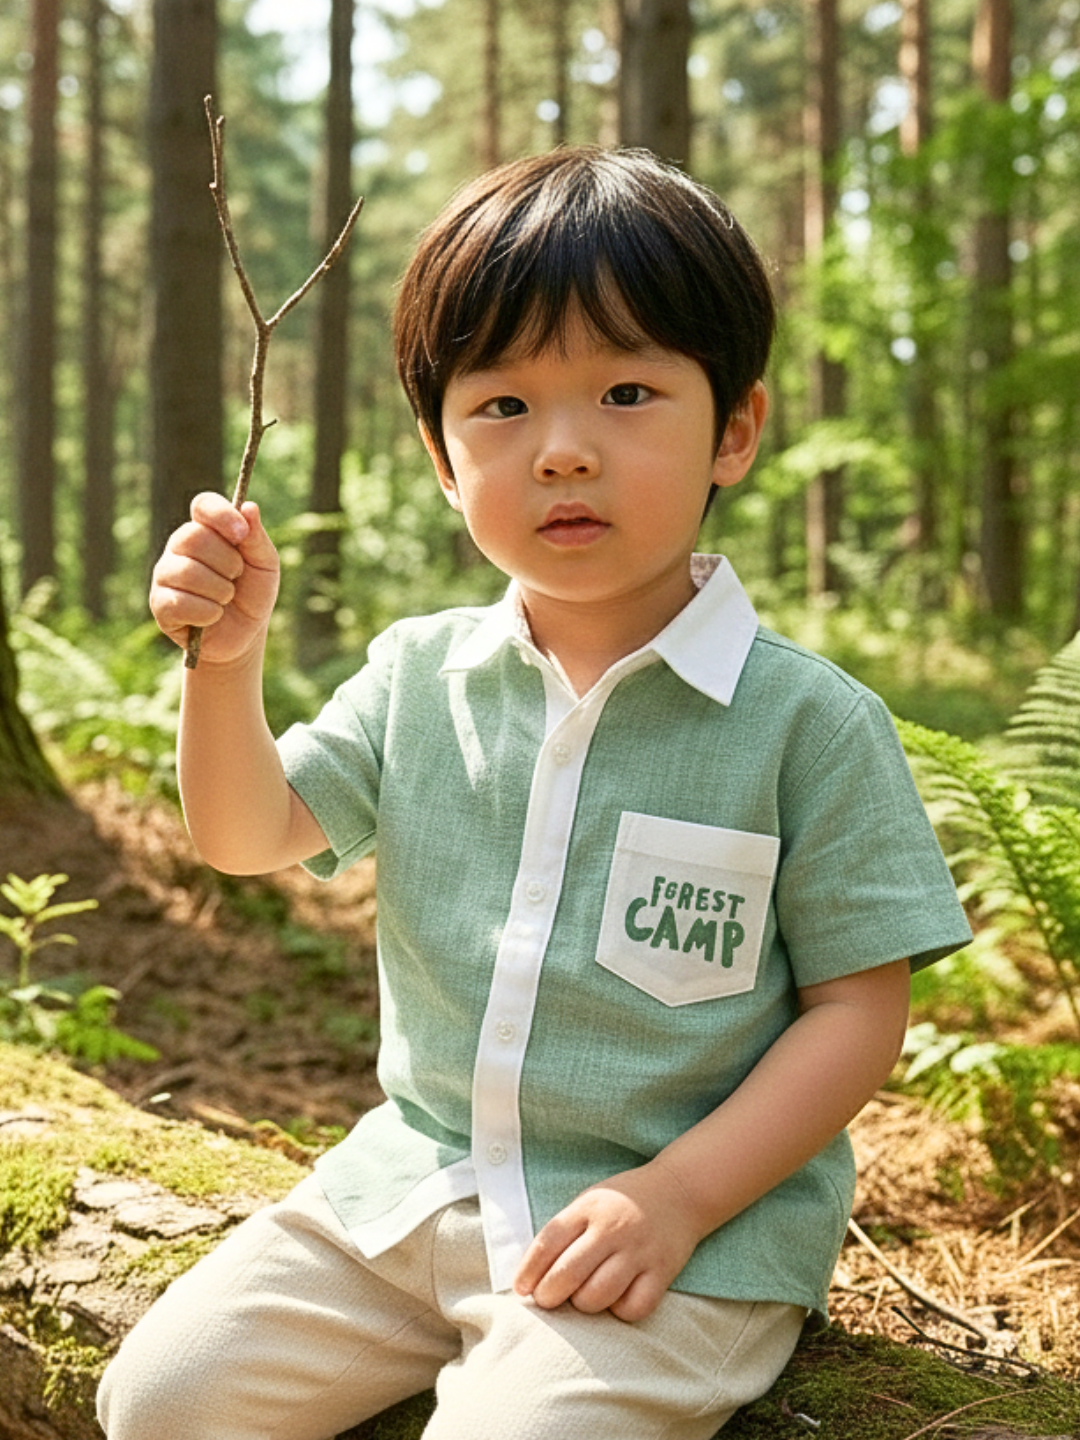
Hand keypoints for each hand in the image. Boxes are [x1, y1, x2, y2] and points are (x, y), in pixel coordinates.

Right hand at [150, 494, 279, 664]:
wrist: (244, 637)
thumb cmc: (253, 595)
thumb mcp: (265, 566)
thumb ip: (257, 538)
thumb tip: (248, 506)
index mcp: (206, 530)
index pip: (203, 505)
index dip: (221, 515)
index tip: (241, 535)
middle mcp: (179, 547)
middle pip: (193, 537)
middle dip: (226, 562)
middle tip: (236, 577)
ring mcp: (165, 574)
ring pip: (186, 571)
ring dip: (219, 590)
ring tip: (226, 599)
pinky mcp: (160, 603)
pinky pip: (180, 602)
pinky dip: (208, 612)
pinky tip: (212, 616)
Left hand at [513, 1161, 702, 1322]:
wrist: (679, 1190)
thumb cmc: (623, 1202)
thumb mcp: (589, 1202)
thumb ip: (565, 1232)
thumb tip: (533, 1276)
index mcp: (589, 1208)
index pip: (548, 1242)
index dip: (528, 1270)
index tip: (522, 1289)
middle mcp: (612, 1228)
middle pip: (568, 1273)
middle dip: (549, 1295)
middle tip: (547, 1299)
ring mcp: (638, 1251)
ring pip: (598, 1295)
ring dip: (584, 1304)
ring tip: (584, 1296)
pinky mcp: (662, 1271)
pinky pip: (634, 1307)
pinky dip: (620, 1311)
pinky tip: (617, 1299)